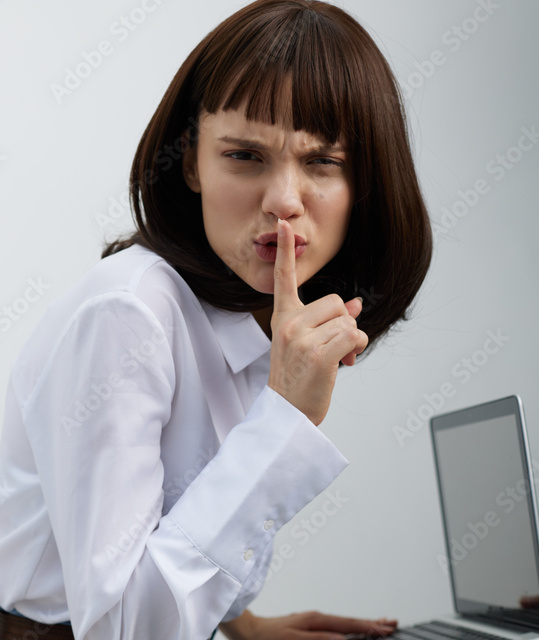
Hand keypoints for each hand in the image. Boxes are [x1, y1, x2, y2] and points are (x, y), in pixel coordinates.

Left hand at [220, 609, 396, 639]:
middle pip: (350, 621)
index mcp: (315, 621)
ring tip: (381, 625)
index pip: (347, 625)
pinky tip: (353, 632)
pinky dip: (350, 628)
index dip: (367, 628)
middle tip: (393, 624)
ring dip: (363, 625)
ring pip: (344, 623)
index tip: (384, 629)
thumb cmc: (267, 639)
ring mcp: (314, 622)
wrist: (249, 633)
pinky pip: (336, 627)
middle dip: (371, 623)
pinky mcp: (310, 627)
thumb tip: (339, 639)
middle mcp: (317, 619)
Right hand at [268, 218, 367, 425]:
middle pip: (335, 303)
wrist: (287, 414)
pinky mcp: (318, 354)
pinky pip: (353, 336)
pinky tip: (344, 364)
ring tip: (337, 361)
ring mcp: (302, 339)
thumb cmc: (298, 380)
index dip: (286, 251)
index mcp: (283, 318)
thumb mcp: (308, 345)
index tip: (283, 225)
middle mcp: (290, 324)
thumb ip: (330, 321)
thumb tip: (356, 305)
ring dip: (351, 342)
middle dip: (342, 325)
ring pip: (347, 321)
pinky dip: (356, 349)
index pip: (284, 279)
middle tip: (333, 350)